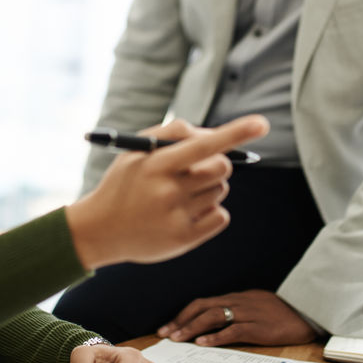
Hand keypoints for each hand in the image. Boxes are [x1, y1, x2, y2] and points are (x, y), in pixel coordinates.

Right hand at [66, 114, 268, 269]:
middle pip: (222, 168)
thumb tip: (214, 134)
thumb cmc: (125, 183)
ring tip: (180, 195)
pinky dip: (212, 211)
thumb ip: (173, 134)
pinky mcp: (184, 239)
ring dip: (209, 188)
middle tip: (198, 169)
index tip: (262, 123)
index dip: (236, 132)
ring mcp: (177, 216)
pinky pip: (221, 216)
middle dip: (219, 163)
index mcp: (156, 164)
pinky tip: (186, 213)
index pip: (204, 144)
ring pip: (221, 191)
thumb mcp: (137, 151)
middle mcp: (168, 190)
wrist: (100, 230)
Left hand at [156, 289, 317, 346]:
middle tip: (165, 332)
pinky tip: (203, 342)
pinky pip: (233, 330)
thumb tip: (215, 319)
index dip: (184, 313)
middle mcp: (238, 302)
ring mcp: (248, 314)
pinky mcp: (258, 327)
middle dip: (181, 320)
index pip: (203, 302)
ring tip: (178, 337)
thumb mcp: (255, 305)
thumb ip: (236, 309)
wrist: (308, 313)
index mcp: (236, 297)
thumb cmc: (282, 312)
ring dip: (192, 327)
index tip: (169, 325)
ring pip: (213, 316)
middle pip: (203, 307)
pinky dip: (215, 336)